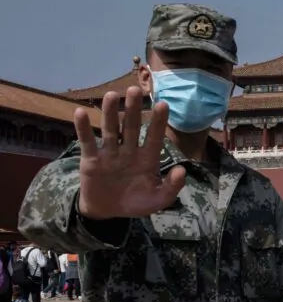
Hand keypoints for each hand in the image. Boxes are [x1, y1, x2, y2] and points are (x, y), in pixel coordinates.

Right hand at [73, 88, 185, 219]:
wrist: (108, 212)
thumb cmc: (136, 202)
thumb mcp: (158, 200)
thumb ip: (172, 187)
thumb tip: (182, 170)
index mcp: (147, 159)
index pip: (154, 137)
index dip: (158, 122)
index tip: (163, 104)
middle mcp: (129, 151)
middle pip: (131, 127)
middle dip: (133, 109)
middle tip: (135, 89)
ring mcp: (110, 154)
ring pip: (110, 130)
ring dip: (110, 113)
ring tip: (111, 95)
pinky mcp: (91, 160)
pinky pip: (87, 142)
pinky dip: (83, 128)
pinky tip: (81, 112)